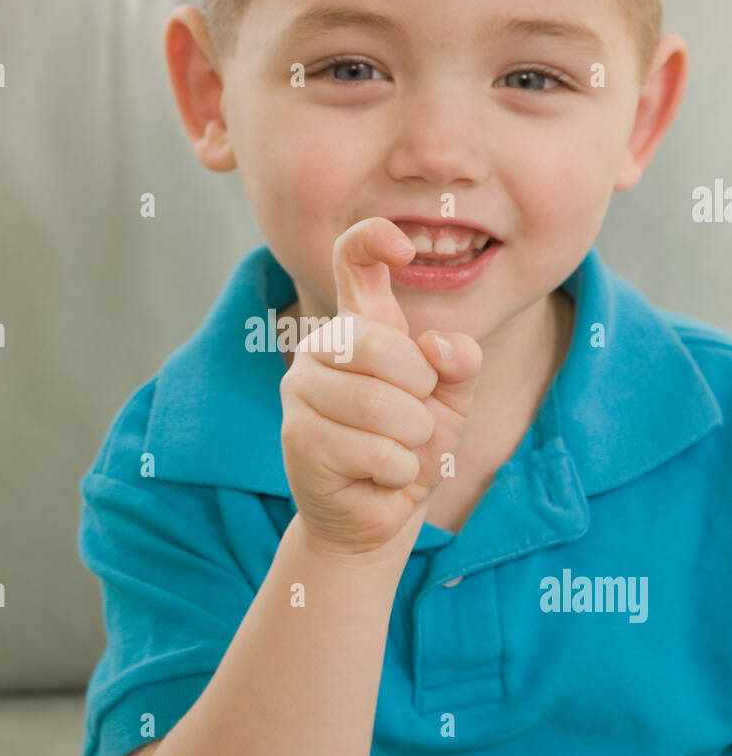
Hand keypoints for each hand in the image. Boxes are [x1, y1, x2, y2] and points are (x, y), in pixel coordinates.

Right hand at [279, 216, 482, 559]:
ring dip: (411, 438)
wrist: (380, 514)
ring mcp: (301, 390)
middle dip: (418, 390)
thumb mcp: (452, 399)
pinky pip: (372, 449)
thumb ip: (459, 363)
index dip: (373, 240)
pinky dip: (397, 470)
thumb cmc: (412, 446)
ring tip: (399, 451)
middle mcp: (322, 348)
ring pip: (376, 403)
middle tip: (417, 420)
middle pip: (376, 343)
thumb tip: (439, 347)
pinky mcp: (296, 437)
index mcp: (360, 326)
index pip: (352, 261)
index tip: (404, 250)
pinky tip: (381, 476)